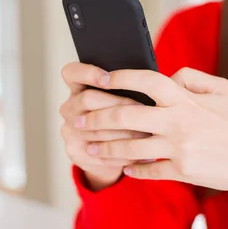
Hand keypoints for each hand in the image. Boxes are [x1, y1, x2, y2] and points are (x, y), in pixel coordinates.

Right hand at [59, 63, 149, 190]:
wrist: (109, 154)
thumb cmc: (123, 118)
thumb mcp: (123, 98)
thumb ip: (132, 88)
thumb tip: (158, 80)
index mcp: (78, 88)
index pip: (72, 72)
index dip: (87, 73)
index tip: (107, 77)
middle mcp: (69, 108)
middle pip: (87, 98)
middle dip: (118, 104)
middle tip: (143, 110)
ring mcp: (69, 131)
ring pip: (97, 129)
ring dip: (124, 133)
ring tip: (147, 135)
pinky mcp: (75, 152)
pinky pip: (99, 152)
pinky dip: (121, 155)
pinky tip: (138, 155)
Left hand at [75, 67, 227, 192]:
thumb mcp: (221, 89)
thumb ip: (190, 78)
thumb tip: (165, 77)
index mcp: (186, 98)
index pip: (146, 80)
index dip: (120, 76)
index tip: (101, 78)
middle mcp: (178, 121)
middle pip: (126, 114)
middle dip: (97, 116)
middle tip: (78, 119)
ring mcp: (179, 148)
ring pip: (130, 146)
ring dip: (105, 147)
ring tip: (88, 146)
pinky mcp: (182, 171)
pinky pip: (147, 170)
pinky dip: (131, 169)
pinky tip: (122, 167)